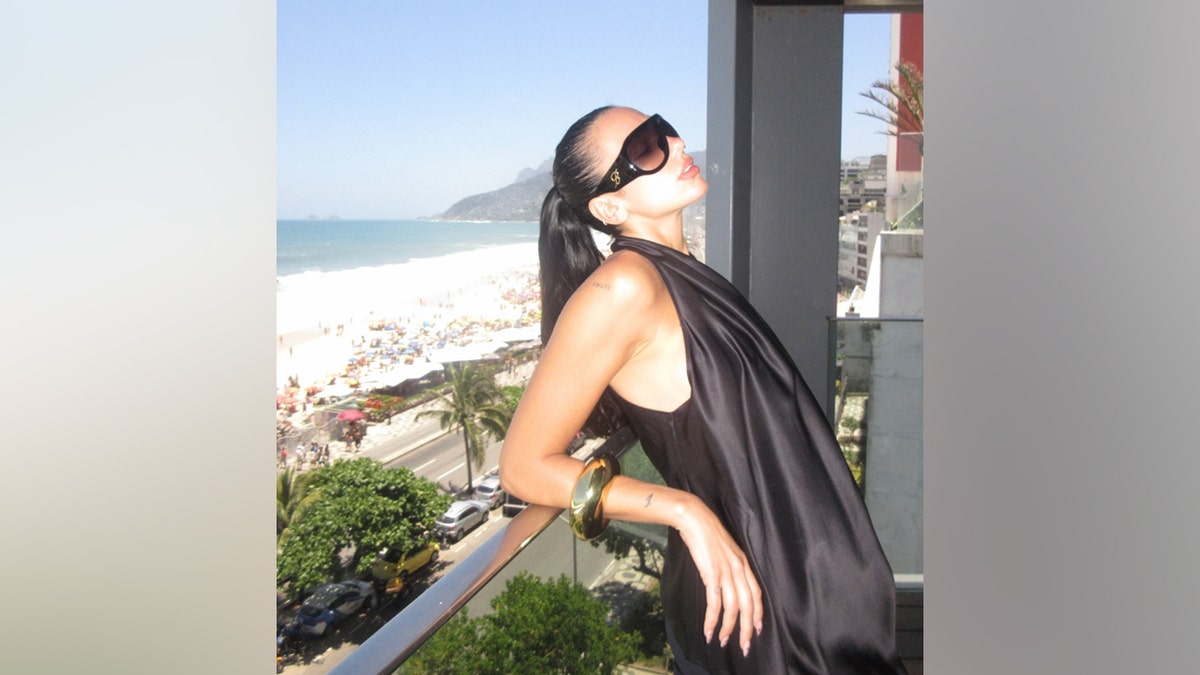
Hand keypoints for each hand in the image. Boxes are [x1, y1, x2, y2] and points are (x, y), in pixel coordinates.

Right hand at [674, 497, 763, 656]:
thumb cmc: (706, 533)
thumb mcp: (724, 550)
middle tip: (744, 646)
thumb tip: (725, 582)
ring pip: (733, 608)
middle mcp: (739, 569)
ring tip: (722, 641)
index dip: (757, 613)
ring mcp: (726, 572)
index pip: (756, 594)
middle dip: (747, 629)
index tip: (756, 629)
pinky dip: (712, 619)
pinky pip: (715, 603)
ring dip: (728, 628)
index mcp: (744, 563)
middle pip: (748, 606)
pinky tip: (708, 630)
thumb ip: (729, 565)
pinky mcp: (712, 575)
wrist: (695, 518)